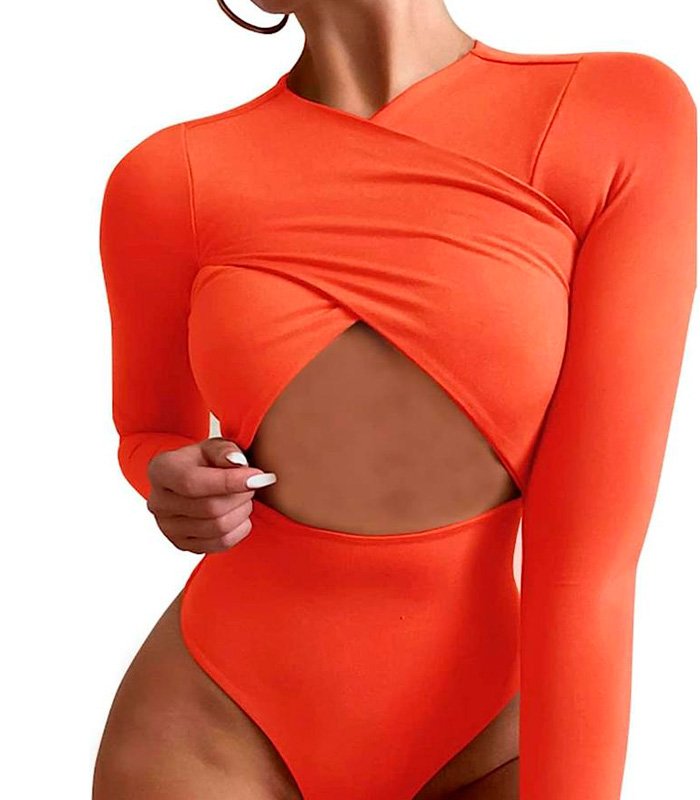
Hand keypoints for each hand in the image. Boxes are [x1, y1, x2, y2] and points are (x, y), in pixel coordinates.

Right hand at [145, 436, 276, 553]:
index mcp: (161, 471)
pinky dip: (239, 528)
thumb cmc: (203, 461)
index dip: (228, 481)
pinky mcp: (184, 545)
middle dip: (241, 496)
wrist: (192, 480)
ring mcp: (169, 528)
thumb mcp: (213, 447)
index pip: (192, 482)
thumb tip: (238, 463)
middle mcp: (159, 502)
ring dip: (242, 511)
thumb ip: (225, 450)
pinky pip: (221, 543)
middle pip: (210, 508)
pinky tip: (238, 513)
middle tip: (253, 484)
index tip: (257, 477)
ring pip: (218, 527)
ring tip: (244, 497)